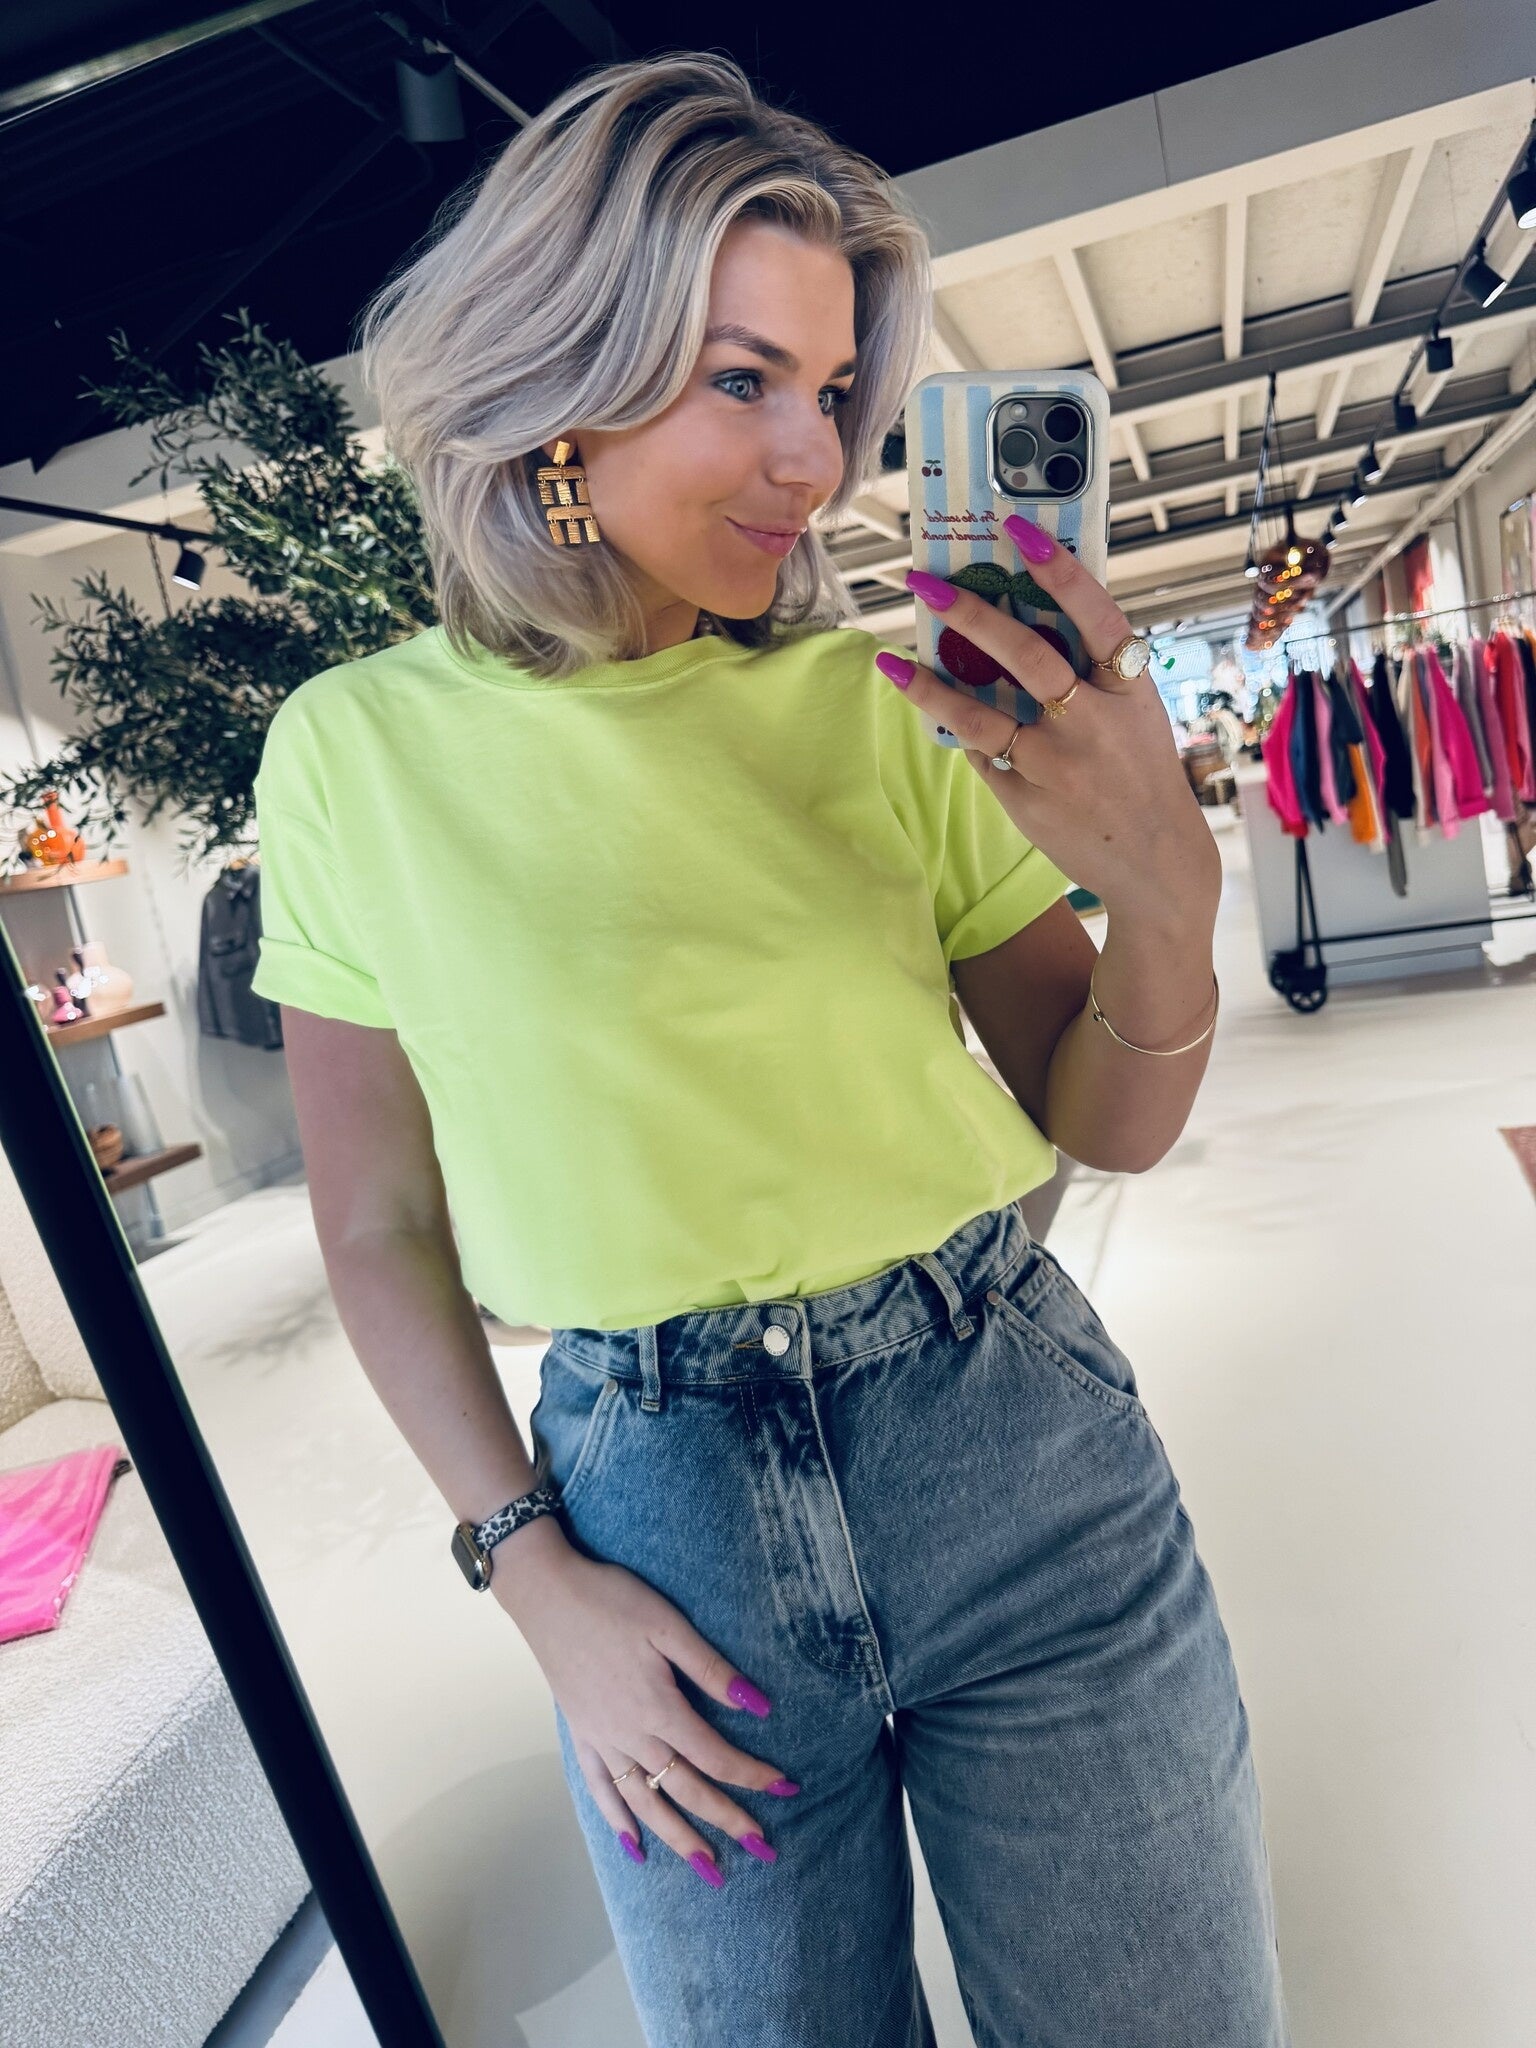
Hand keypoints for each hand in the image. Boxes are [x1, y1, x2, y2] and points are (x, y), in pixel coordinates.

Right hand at [495, 1519, 795, 1886]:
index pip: (715, 1756)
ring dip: (679, 1839)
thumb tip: (758, 1706)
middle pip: (686, 1790)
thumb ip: (711, 1669)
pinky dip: (618, 1822)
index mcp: (658, 1708)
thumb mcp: (668, 1625)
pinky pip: (601, 1790)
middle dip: (728, 1820)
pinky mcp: (581, 1736)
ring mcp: (602, 1741)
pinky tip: (634, 1847)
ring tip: (708, 1869)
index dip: (752, 1775)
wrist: (547, 1595)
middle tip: (763, 1848)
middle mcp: (631, 1735)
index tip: (786, 1789)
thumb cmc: (611, 1602)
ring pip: (645, 1804)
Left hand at [880, 515, 1220, 922]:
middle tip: (927, 584)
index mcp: (1130, 690)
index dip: (1058, 570)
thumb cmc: (1141, 772)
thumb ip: (1092, 673)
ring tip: (891, 658)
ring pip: (981, 714)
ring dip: (930, 684)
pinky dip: (959, 730)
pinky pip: (983, 753)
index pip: (1097, 616)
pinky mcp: (1026, 798)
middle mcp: (1093, 722)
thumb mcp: (1135, 714)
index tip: (1017, 531)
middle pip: (1027, 656)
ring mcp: (1057, 763)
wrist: (1156, 860)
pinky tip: (930, 705)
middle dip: (972, 614)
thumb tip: (1021, 620)